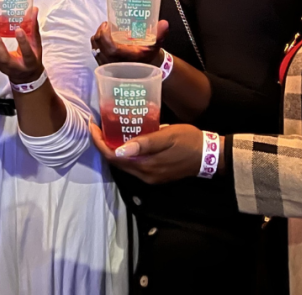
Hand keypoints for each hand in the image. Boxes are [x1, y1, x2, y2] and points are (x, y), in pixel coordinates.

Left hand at [0, 7, 44, 84]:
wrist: (25, 76)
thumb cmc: (32, 58)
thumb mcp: (37, 46)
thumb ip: (34, 28)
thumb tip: (34, 10)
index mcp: (29, 62)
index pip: (27, 53)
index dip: (23, 42)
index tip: (19, 30)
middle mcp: (15, 66)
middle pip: (5, 57)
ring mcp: (4, 66)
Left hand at [90, 122, 204, 183]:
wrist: (208, 155)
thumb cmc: (188, 140)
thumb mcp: (167, 136)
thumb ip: (144, 143)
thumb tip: (120, 150)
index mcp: (146, 166)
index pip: (114, 156)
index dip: (100, 142)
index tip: (93, 125)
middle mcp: (145, 175)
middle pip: (116, 161)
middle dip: (103, 144)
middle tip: (98, 124)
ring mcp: (150, 176)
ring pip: (124, 163)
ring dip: (113, 148)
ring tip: (108, 128)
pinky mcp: (156, 174)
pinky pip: (134, 164)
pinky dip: (125, 152)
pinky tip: (125, 138)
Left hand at [91, 21, 168, 65]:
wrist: (145, 72)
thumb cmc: (148, 57)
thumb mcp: (154, 46)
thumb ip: (160, 35)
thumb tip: (164, 23)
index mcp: (120, 55)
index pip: (105, 42)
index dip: (103, 31)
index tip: (107, 23)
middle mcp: (110, 61)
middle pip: (97, 43)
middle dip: (100, 32)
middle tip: (107, 25)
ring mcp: (106, 65)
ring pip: (95, 48)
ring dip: (98, 39)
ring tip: (106, 32)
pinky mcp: (103, 67)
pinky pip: (96, 54)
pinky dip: (98, 46)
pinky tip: (105, 42)